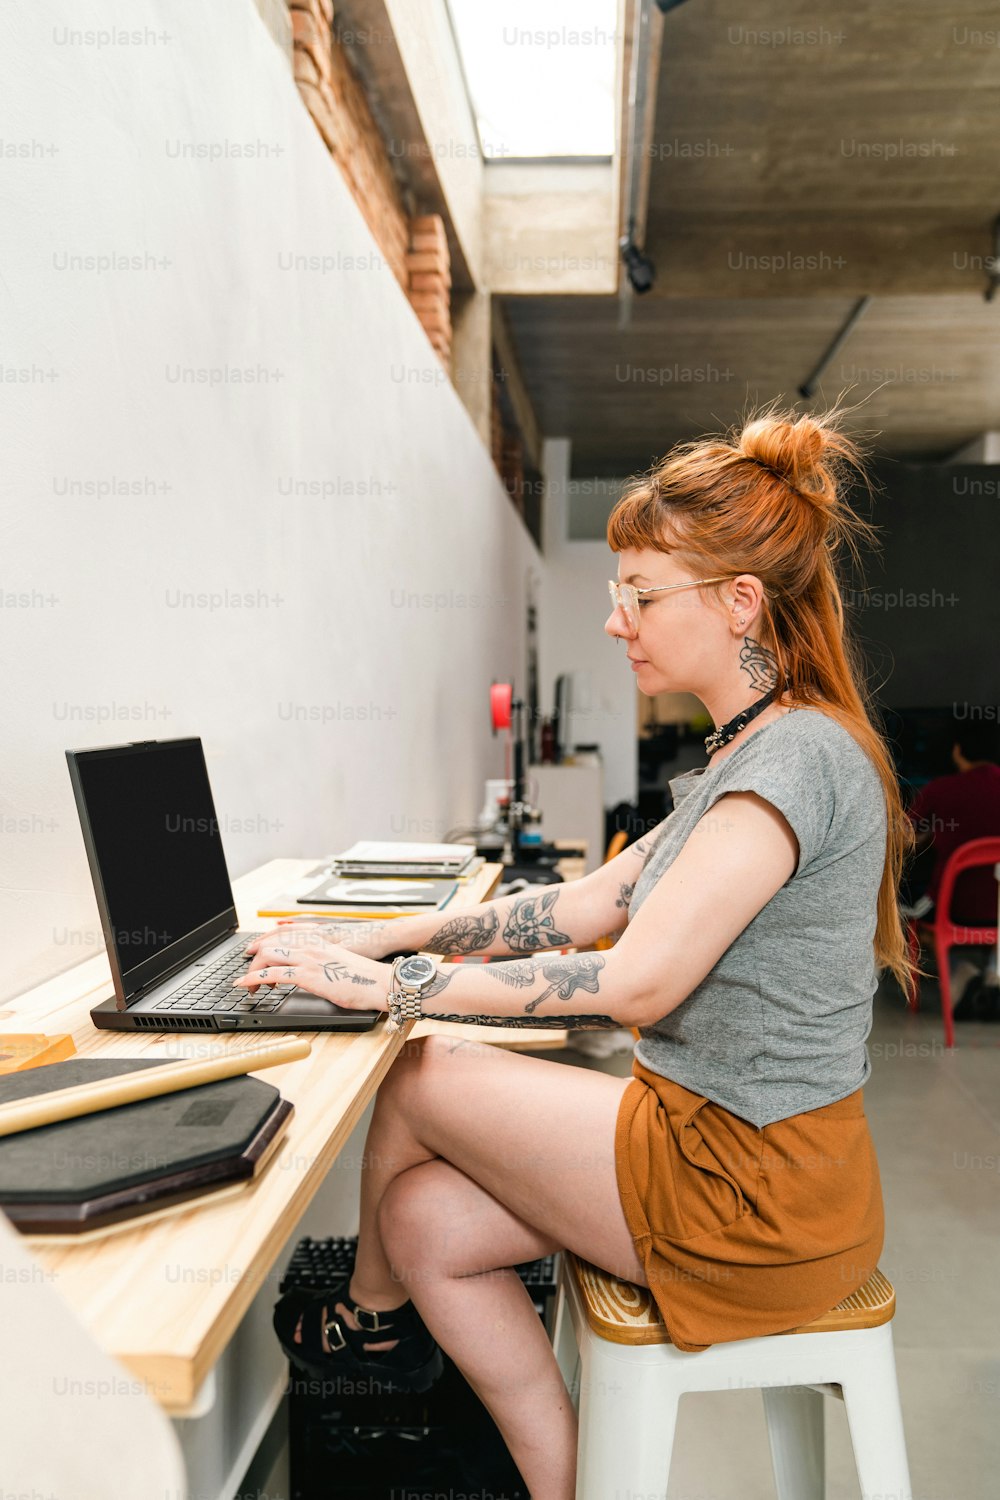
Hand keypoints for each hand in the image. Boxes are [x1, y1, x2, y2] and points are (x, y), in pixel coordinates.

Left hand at [233, 940, 387, 1011]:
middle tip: (247, 970)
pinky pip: (273, 973)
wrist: (379, 982)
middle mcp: (311, 945)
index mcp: (319, 941)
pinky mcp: (308, 974)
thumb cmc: (364, 978)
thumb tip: (311, 970)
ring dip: (252, 970)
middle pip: (271, 943)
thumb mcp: (339, 963)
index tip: (253, 951)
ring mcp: (309, 958)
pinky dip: (254, 978)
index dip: (263, 941)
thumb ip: (322, 961)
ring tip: (246, 983)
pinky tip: (247, 985)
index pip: (283, 934)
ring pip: (268, 955)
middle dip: (254, 957)